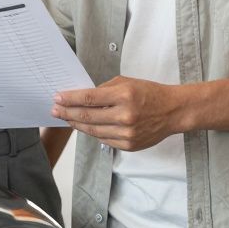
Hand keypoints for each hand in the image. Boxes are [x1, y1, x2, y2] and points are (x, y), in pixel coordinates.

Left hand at [51, 76, 184, 151]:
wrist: (173, 111)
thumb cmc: (149, 93)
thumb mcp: (126, 82)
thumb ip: (104, 90)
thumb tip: (81, 97)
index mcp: (124, 96)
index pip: (89, 98)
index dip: (70, 99)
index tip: (57, 98)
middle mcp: (125, 116)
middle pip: (88, 116)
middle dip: (67, 113)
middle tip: (55, 110)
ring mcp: (127, 133)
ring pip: (93, 131)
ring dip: (77, 124)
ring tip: (66, 119)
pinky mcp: (129, 145)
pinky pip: (104, 139)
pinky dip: (93, 133)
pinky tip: (84, 127)